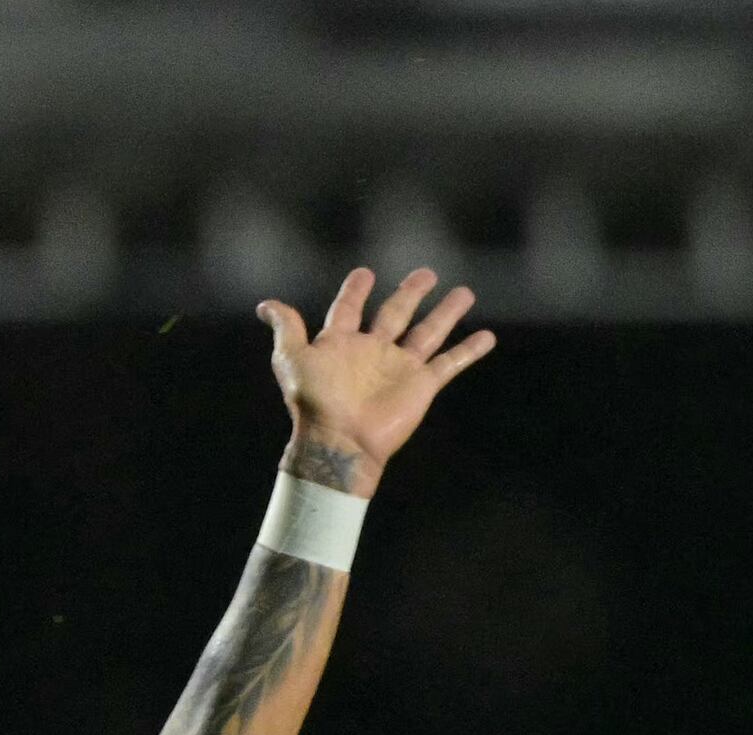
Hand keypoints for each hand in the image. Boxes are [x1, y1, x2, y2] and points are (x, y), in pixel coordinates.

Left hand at [259, 267, 495, 488]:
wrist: (339, 442)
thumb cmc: (313, 403)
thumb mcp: (292, 359)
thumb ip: (285, 328)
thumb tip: (264, 305)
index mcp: (341, 344)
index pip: (348, 309)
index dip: (355, 291)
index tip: (365, 274)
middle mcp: (372, 352)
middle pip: (396, 313)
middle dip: (410, 293)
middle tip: (426, 274)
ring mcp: (399, 368)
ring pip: (428, 332)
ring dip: (447, 313)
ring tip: (465, 292)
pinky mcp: (420, 386)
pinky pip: (449, 364)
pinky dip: (468, 351)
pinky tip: (487, 336)